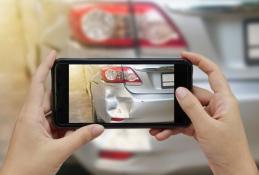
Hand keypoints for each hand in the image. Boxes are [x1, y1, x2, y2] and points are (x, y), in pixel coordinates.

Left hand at [0, 51, 103, 174]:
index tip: (53, 55)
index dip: (45, 67)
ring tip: (79, 112)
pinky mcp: (38, 136)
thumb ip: (81, 138)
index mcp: (30, 116)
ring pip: (53, 113)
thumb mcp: (59, 151)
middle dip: (63, 93)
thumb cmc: (27, 170)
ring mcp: (34, 127)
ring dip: (65, 114)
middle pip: (49, 97)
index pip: (38, 84)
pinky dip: (65, 127)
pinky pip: (54, 125)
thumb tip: (97, 128)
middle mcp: (31, 118)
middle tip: (77, 86)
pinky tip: (74, 131)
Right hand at [150, 52, 257, 174]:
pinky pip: (185, 122)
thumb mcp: (206, 126)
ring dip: (173, 118)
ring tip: (160, 126)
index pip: (213, 72)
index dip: (199, 61)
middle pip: (193, 94)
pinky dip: (175, 127)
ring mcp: (208, 116)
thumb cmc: (229, 150)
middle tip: (164, 104)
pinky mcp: (202, 126)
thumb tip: (180, 91)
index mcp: (224, 100)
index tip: (185, 56)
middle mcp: (216, 106)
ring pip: (187, 110)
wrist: (230, 170)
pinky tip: (165, 132)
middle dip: (176, 101)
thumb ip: (192, 107)